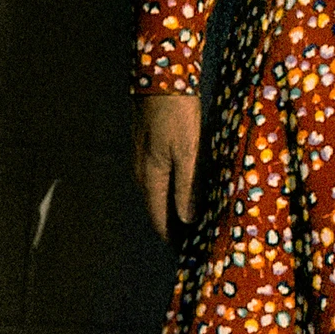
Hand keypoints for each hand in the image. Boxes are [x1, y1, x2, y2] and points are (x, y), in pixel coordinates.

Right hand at [133, 92, 201, 239]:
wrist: (159, 81)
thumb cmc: (176, 116)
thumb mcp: (187, 152)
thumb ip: (187, 187)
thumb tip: (187, 219)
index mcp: (151, 177)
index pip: (159, 217)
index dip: (172, 237)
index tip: (186, 252)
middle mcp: (142, 173)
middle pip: (156, 209)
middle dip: (173, 226)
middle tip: (193, 240)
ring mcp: (142, 160)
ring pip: (157, 194)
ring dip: (171, 209)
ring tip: (191, 219)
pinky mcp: (147, 149)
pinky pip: (159, 180)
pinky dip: (171, 191)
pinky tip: (184, 190)